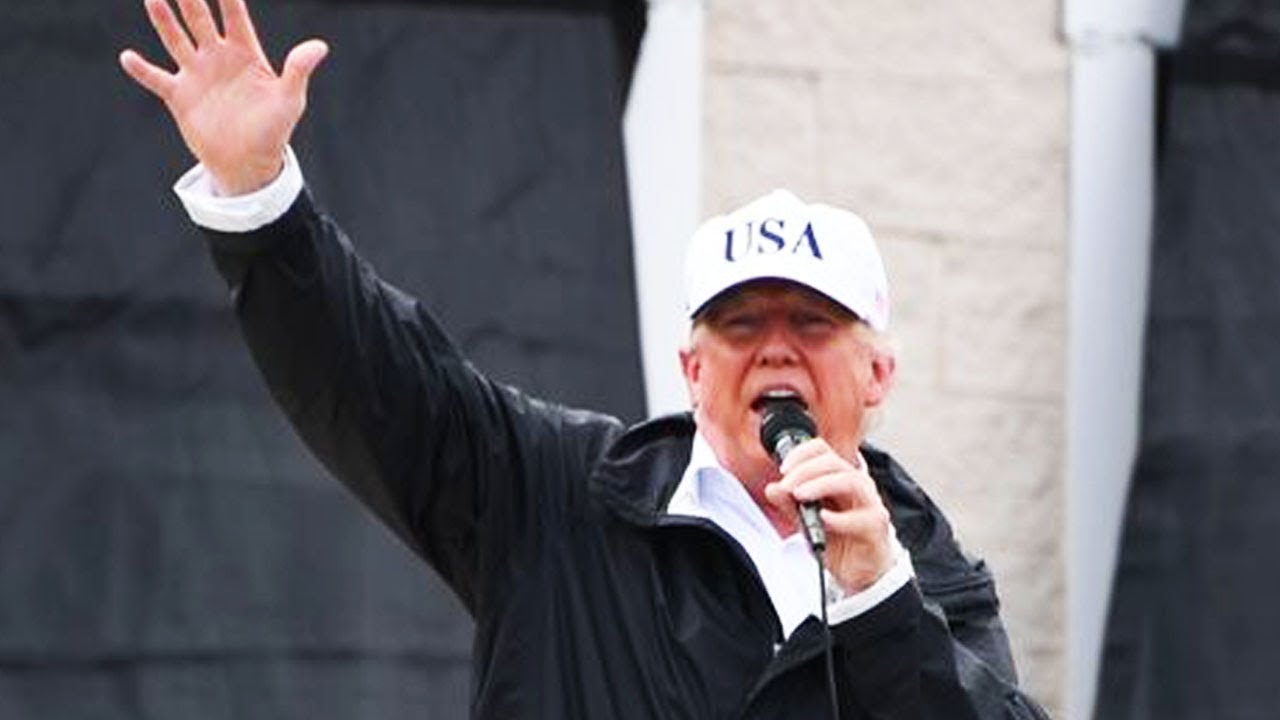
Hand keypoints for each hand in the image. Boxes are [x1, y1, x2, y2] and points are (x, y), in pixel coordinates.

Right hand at [119, 0, 327, 194]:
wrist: (249, 163)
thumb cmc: (274, 130)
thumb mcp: (289, 99)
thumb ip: (298, 70)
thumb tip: (320, 46)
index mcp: (244, 53)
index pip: (234, 14)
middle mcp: (217, 58)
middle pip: (199, 18)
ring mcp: (196, 75)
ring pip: (175, 39)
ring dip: (163, 21)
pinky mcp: (180, 96)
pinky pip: (156, 79)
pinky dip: (141, 70)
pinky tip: (127, 57)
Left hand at [764, 439, 894, 592]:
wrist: (859, 570)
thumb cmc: (837, 539)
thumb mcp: (806, 520)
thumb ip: (789, 505)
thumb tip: (772, 489)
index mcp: (839, 477)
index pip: (822, 450)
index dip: (801, 454)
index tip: (783, 470)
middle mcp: (857, 484)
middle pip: (833, 462)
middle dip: (805, 471)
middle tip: (786, 486)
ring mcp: (870, 503)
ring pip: (849, 480)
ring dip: (820, 484)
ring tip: (800, 495)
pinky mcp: (876, 525)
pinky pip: (861, 517)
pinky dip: (839, 517)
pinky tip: (823, 519)